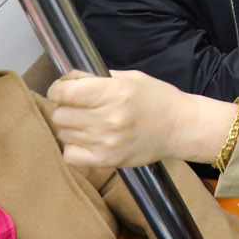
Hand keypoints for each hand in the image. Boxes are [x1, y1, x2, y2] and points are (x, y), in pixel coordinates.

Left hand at [48, 70, 229, 167]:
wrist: (180, 127)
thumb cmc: (157, 99)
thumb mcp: (130, 78)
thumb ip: (96, 78)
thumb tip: (67, 81)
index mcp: (115, 92)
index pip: (64, 93)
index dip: (58, 89)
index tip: (63, 90)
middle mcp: (109, 118)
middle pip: (60, 115)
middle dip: (66, 108)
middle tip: (82, 106)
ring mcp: (107, 142)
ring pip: (64, 134)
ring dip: (72, 127)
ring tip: (91, 123)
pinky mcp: (107, 161)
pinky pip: (70, 155)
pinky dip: (74, 148)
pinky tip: (89, 140)